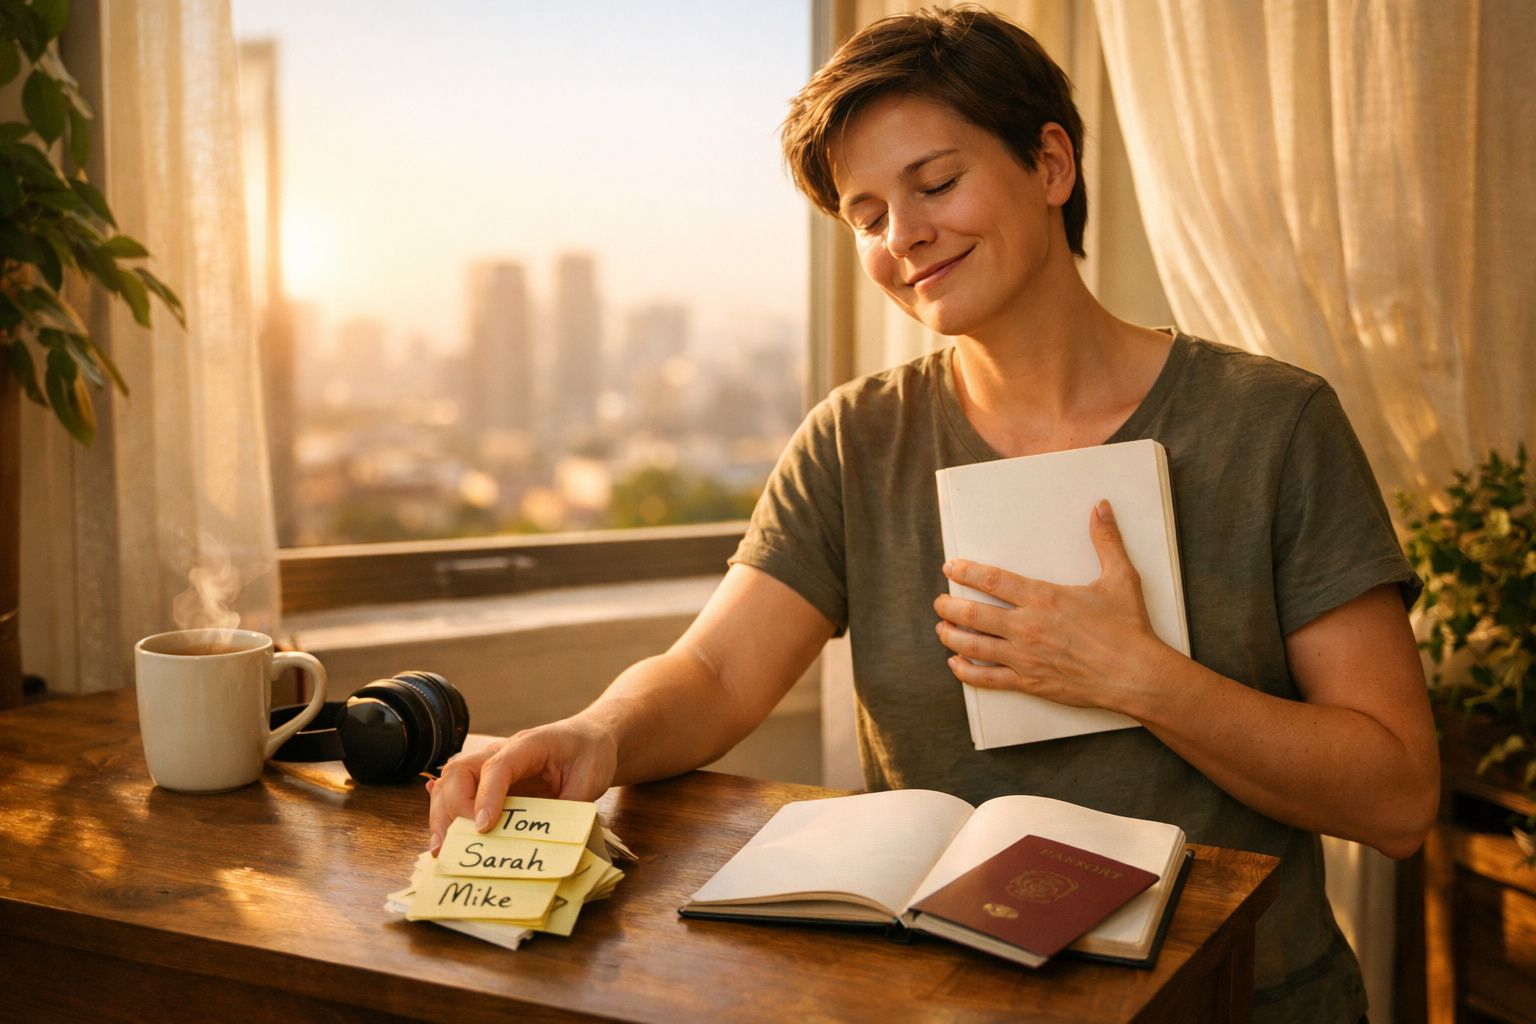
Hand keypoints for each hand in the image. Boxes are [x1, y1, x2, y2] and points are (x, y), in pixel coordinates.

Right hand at [427, 716, 617, 853]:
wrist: (590, 738)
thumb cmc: (590, 754)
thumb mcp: (591, 779)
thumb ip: (569, 807)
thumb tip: (547, 841)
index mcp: (529, 745)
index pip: (497, 766)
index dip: (487, 797)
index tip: (483, 828)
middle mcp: (502, 751)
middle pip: (461, 770)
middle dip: (453, 807)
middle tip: (458, 843)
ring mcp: (491, 765)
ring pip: (451, 781)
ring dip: (442, 814)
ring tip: (441, 849)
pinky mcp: (488, 782)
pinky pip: (457, 791)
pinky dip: (444, 812)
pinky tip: (437, 831)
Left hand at [932, 499, 1167, 713]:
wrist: (1135, 674)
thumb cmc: (1128, 627)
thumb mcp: (1120, 577)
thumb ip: (1106, 540)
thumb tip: (1101, 507)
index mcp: (1044, 598)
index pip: (992, 580)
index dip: (966, 571)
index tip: (950, 566)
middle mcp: (1027, 627)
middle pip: (973, 614)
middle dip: (949, 605)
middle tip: (940, 601)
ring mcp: (1025, 657)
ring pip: (973, 646)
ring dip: (950, 636)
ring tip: (941, 628)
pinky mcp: (1029, 682)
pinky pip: (987, 679)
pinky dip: (966, 672)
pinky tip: (955, 665)